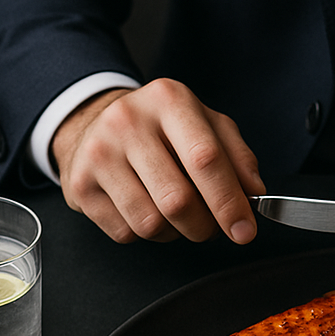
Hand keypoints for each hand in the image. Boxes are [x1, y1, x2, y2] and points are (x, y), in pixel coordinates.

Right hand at [51, 78, 266, 243]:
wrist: (97, 122)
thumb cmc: (163, 129)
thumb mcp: (207, 126)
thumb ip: (238, 156)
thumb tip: (253, 194)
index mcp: (169, 101)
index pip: (205, 159)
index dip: (229, 203)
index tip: (244, 230)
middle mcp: (129, 122)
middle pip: (178, 200)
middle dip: (205, 227)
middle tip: (212, 227)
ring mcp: (99, 153)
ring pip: (151, 224)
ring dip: (176, 232)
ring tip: (177, 214)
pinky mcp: (81, 184)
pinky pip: (127, 233)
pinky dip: (148, 234)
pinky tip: (148, 209)